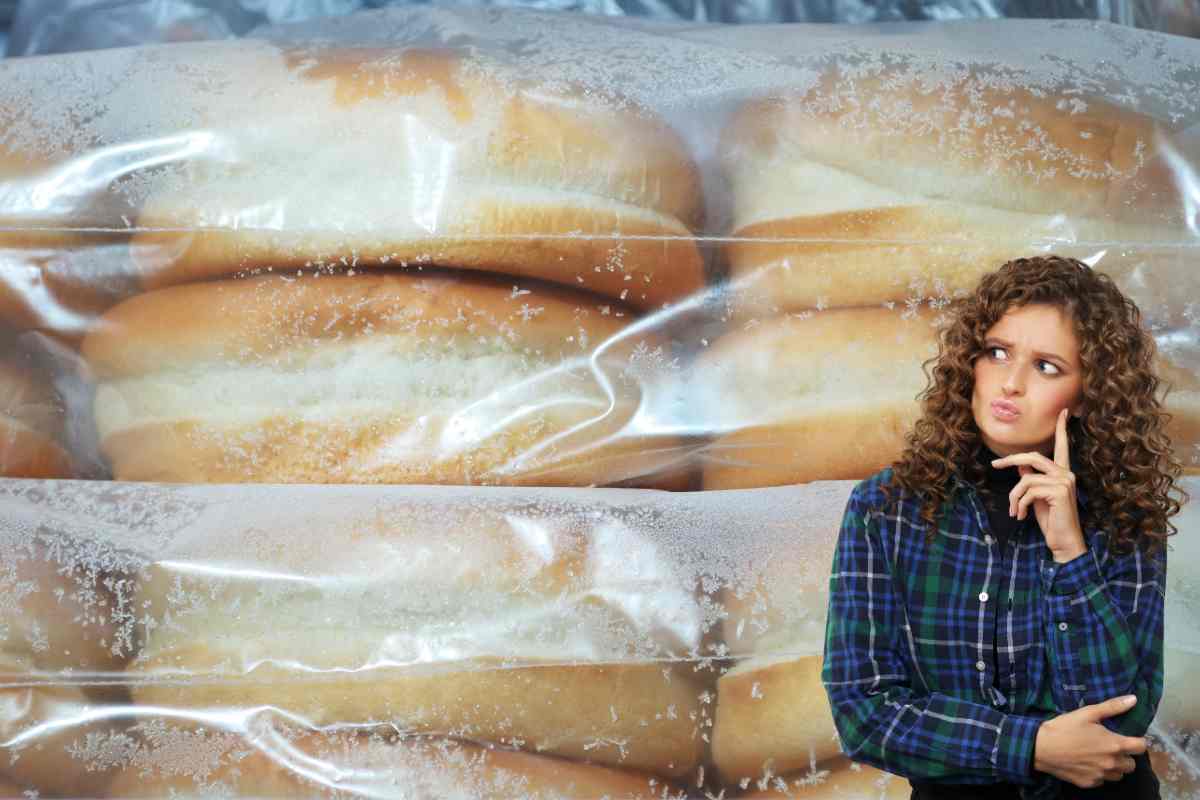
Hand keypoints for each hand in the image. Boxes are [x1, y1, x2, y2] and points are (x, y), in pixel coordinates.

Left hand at [991, 408, 1085, 561]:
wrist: (1063, 542)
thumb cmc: (1050, 520)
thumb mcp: (1036, 497)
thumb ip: (1031, 479)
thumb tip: (1020, 466)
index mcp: (1063, 473)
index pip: (1063, 446)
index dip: (1062, 429)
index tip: (1065, 412)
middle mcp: (1067, 473)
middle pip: (1032, 457)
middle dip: (1010, 460)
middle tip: (994, 465)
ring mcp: (1065, 481)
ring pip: (1025, 478)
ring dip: (1014, 497)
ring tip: (1015, 512)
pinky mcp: (1060, 491)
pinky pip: (1028, 490)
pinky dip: (1020, 504)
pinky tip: (1022, 517)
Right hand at [1033, 695, 1145, 787]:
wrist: (1041, 748)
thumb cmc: (1064, 728)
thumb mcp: (1087, 713)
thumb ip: (1112, 707)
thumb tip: (1133, 699)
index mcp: (1114, 744)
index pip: (1141, 747)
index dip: (1136, 741)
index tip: (1127, 738)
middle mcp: (1112, 763)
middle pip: (1132, 764)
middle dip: (1125, 755)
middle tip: (1110, 746)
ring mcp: (1101, 775)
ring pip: (1119, 775)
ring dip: (1114, 766)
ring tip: (1100, 756)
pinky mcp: (1090, 783)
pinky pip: (1103, 780)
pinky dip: (1100, 773)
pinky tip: (1087, 763)